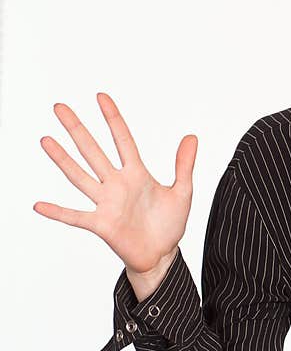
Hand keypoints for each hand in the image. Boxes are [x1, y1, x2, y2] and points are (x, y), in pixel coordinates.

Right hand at [34, 93, 197, 276]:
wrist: (162, 254)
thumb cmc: (169, 224)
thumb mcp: (182, 191)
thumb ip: (184, 165)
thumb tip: (192, 137)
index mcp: (137, 174)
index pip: (122, 139)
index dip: (113, 118)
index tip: (101, 97)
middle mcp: (117, 184)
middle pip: (94, 151)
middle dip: (78, 129)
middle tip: (60, 107)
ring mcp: (106, 203)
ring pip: (81, 176)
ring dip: (63, 160)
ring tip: (46, 140)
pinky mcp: (102, 225)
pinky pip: (76, 216)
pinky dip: (58, 211)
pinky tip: (39, 205)